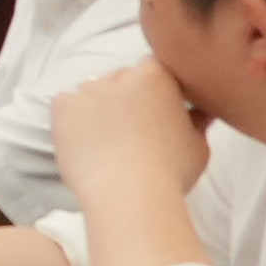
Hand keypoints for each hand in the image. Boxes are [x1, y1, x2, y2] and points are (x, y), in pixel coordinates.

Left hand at [48, 61, 202, 223]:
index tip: (158, 111)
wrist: (129, 196)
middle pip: (122, 79)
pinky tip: (83, 139)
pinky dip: (71, 117)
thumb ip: (198, 120)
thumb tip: (202, 109)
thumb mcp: (198, 145)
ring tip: (107, 141)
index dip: (156, 90)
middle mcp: (120, 76)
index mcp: (156, 76)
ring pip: (93, 91)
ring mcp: (88, 91)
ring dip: (99, 107)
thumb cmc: (171, 172)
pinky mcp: (63, 109)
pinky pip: (65, 104)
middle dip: (127, 98)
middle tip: (134, 130)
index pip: (154, 69)